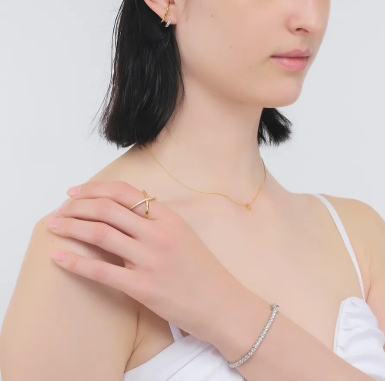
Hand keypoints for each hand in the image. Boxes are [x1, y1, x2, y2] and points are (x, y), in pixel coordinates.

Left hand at [47, 181, 245, 341]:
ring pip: (101, 235)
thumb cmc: (201, 270)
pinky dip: (76, 262)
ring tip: (54, 226)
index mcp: (169, 217)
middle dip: (77, 206)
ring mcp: (150, 260)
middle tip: (60, 210)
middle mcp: (158, 234)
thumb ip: (155, 221)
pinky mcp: (143, 288)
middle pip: (108, 210)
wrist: (222, 304)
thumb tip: (123, 212)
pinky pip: (102, 271)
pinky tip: (58, 257)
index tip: (75, 192)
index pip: (125, 193)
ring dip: (71, 227)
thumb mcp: (183, 234)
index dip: (95, 189)